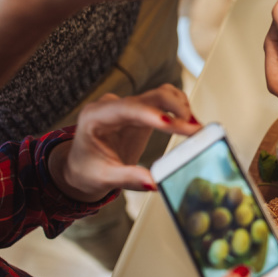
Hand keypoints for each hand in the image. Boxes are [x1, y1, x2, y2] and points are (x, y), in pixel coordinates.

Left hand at [50, 85, 199, 201]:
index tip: (174, 124)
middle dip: (176, 110)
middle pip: (150, 97)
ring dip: (181, 107)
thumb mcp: (103, 178)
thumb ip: (129, 178)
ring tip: (195, 127)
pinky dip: (179, 109)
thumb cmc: (86, 170)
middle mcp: (113, 106)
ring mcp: (129, 107)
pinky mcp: (141, 112)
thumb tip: (155, 182)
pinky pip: (164, 102)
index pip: (128, 109)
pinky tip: (188, 123)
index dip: (152, 114)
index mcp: (95, 117)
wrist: (82, 167)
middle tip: (194, 130)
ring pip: (161, 95)